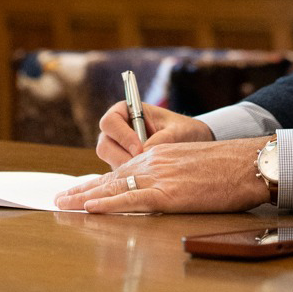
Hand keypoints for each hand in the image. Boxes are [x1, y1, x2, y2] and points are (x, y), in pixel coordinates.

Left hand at [56, 137, 269, 213]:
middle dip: (83, 188)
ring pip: (115, 187)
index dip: (97, 181)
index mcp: (159, 154)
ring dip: (86, 196)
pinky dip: (109, 204)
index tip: (79, 189)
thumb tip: (160, 188)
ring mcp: (160, 177)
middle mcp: (154, 162)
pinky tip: (91, 206)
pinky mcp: (169, 193)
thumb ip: (171, 172)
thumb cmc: (227, 166)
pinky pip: (132, 199)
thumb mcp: (192, 163)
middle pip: (111, 178)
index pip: (121, 169)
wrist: (246, 163)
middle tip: (60, 197)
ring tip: (64, 203)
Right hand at [96, 101, 213, 167]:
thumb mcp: (177, 131)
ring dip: (126, 170)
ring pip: (109, 162)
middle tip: (143, 167)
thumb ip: (162, 139)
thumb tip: (145, 154)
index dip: (122, 136)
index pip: (110, 122)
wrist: (188, 143)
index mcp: (125, 111)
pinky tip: (147, 181)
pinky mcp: (121, 165)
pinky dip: (130, 178)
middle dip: (122, 158)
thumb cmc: (182, 129)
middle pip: (104, 145)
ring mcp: (116, 149)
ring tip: (149, 174)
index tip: (140, 149)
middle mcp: (116, 130)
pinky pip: (118, 175)